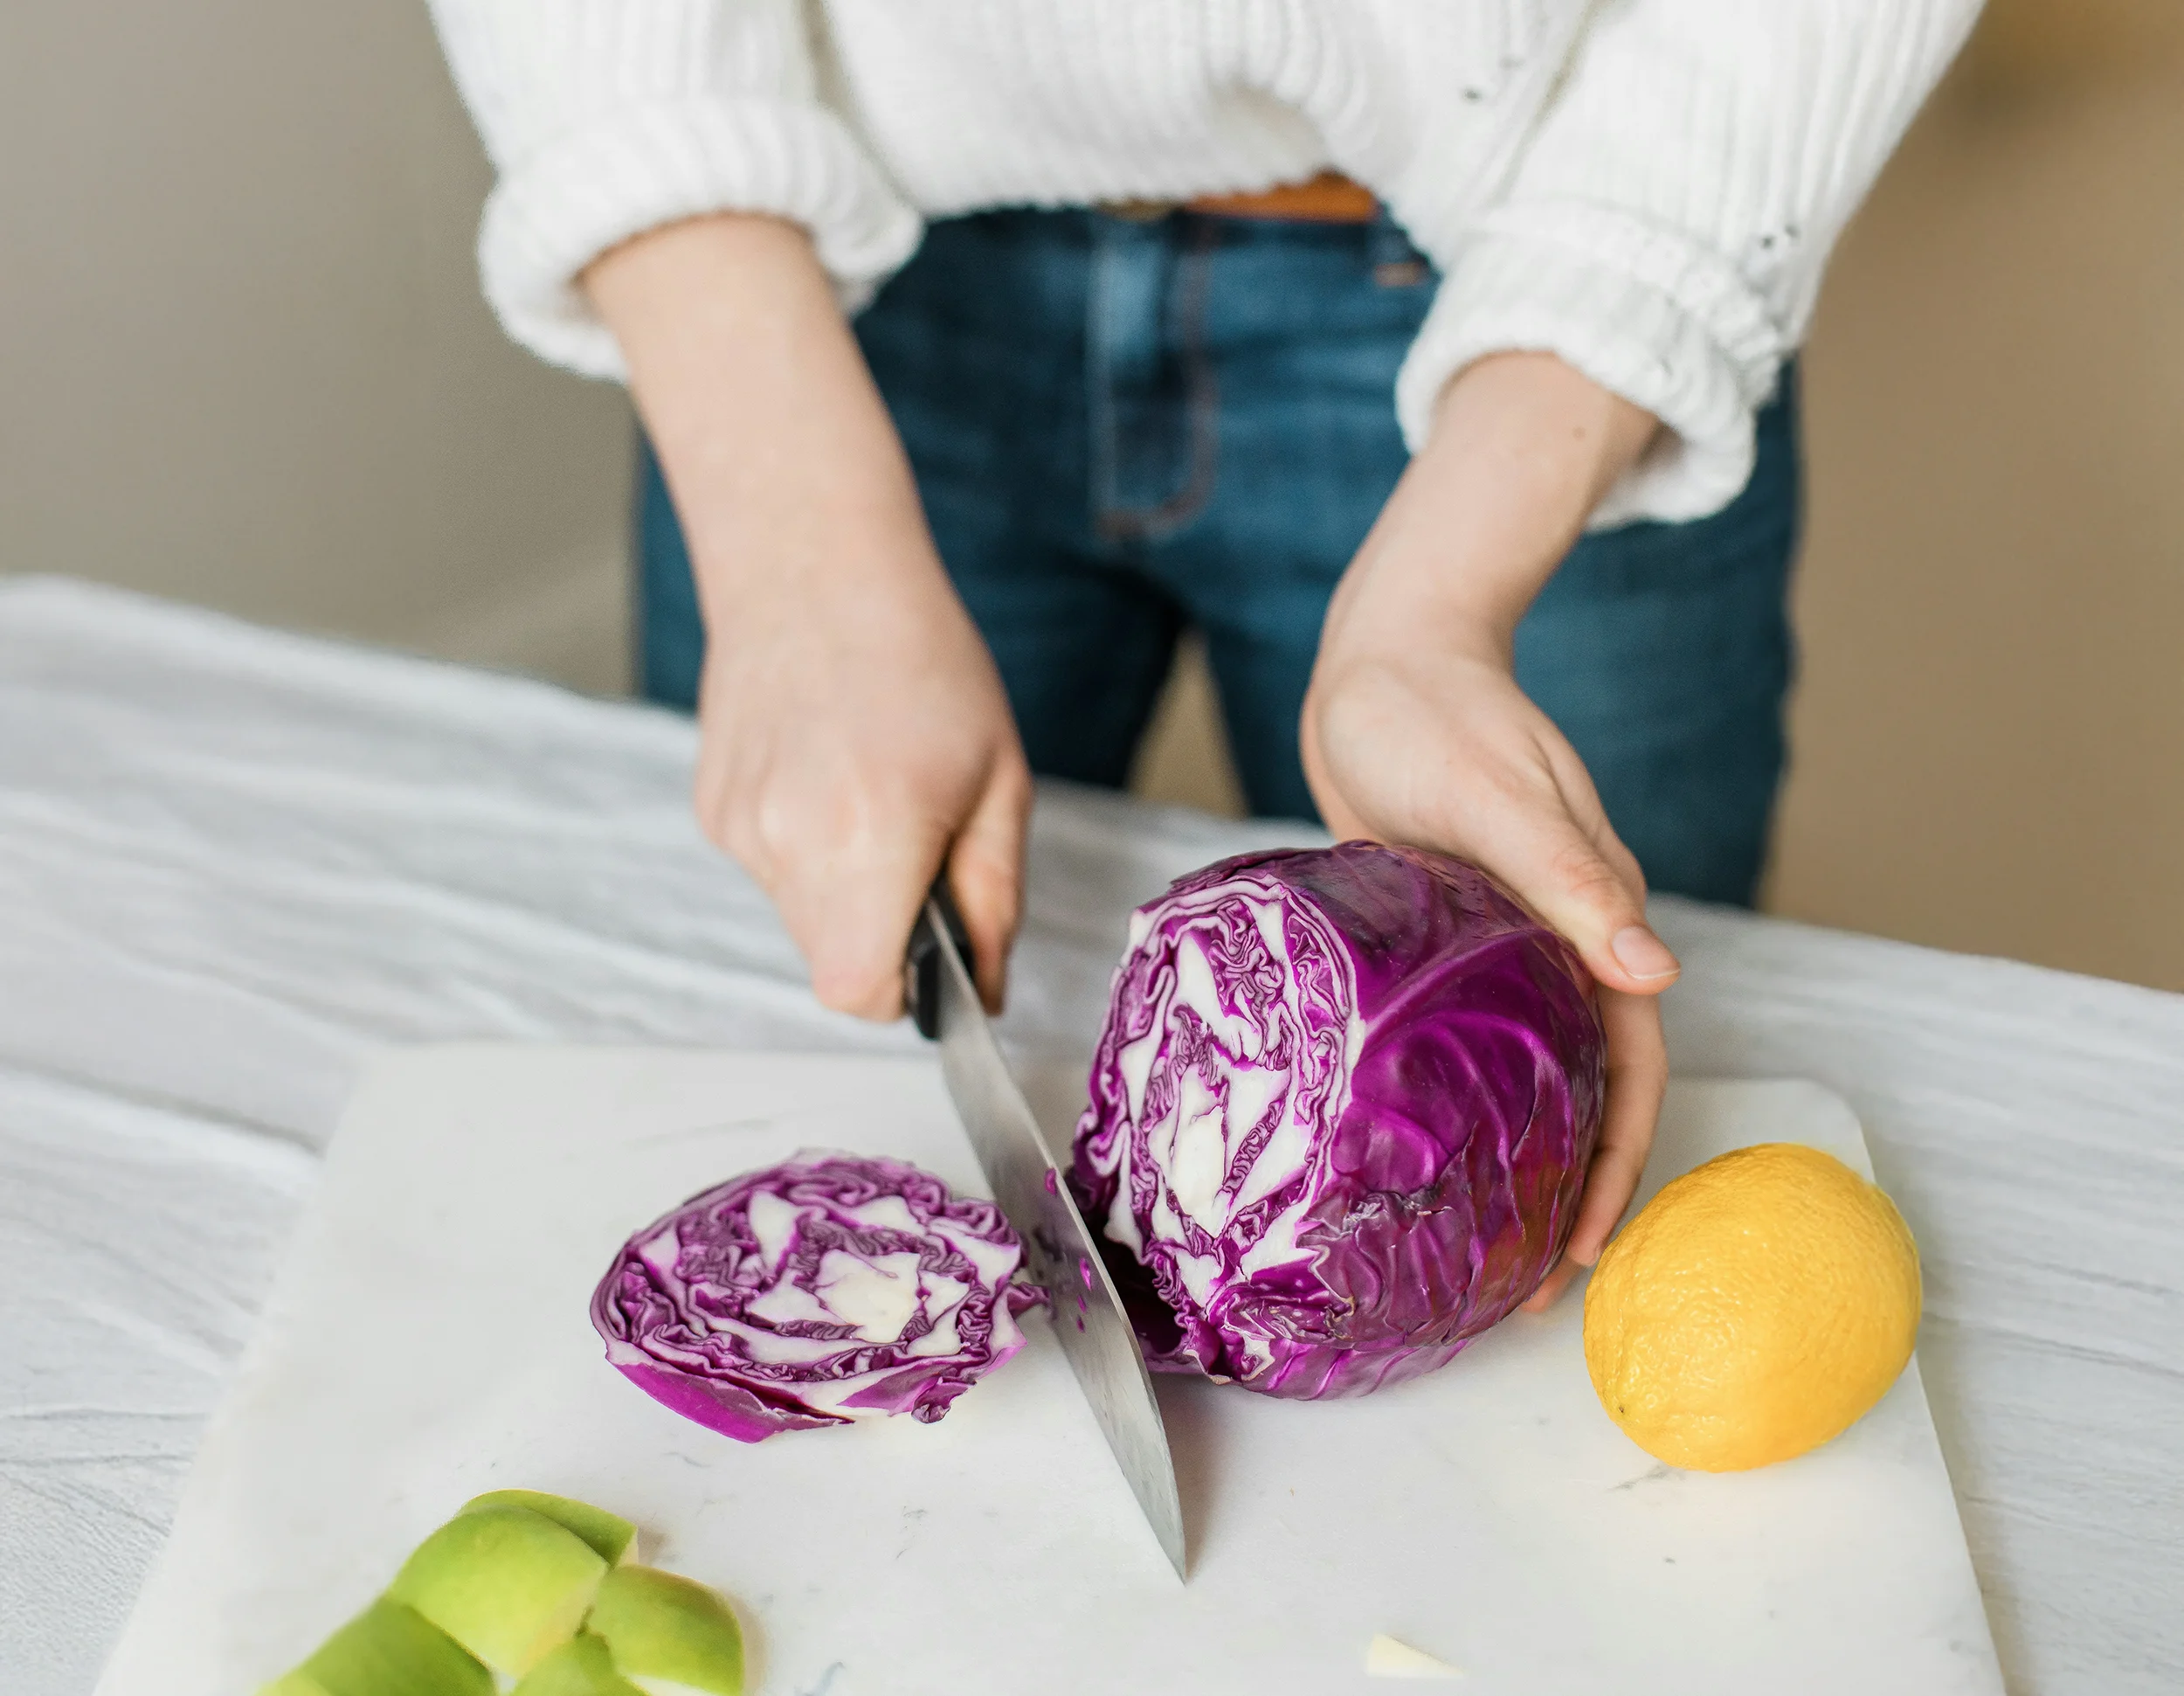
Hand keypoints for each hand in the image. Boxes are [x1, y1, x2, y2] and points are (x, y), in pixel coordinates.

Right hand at [693, 545, 1028, 1018]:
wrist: (813, 570)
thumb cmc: (922, 662)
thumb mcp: (1000, 781)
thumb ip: (994, 900)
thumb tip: (986, 989)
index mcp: (872, 834)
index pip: (858, 990)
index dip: (903, 993)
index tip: (933, 957)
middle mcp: (790, 840)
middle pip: (832, 963)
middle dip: (883, 936)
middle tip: (918, 852)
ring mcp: (739, 827)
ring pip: (802, 919)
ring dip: (846, 890)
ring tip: (870, 797)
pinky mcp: (713, 811)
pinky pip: (772, 870)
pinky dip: (807, 850)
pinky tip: (827, 776)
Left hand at [1302, 353, 1672, 1306]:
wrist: (1381, 660)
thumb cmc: (1432, 710)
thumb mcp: (1495, 787)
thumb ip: (1566, 872)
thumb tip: (1653, 973)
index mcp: (1589, 909)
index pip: (1630, 1059)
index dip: (1620, 1156)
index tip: (1588, 1246)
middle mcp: (1557, 936)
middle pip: (1590, 1084)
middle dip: (1574, 1187)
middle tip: (1526, 1288)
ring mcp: (1502, 940)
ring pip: (1531, 1068)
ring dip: (1520, 1154)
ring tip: (1479, 1245)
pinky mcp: (1445, 936)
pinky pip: (1469, 1033)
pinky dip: (1462, 1096)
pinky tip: (1417, 1145)